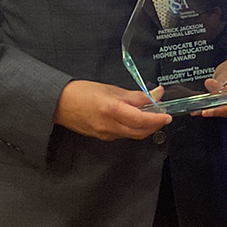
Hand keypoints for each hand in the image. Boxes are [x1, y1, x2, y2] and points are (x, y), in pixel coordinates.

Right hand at [54, 80, 170, 140]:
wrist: (59, 104)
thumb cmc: (82, 92)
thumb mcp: (110, 89)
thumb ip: (134, 95)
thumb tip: (155, 94)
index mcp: (111, 109)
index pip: (140, 119)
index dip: (156, 118)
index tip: (167, 115)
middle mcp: (109, 125)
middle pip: (139, 131)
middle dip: (154, 125)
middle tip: (163, 115)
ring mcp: (105, 134)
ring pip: (132, 135)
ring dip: (144, 127)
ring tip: (150, 115)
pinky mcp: (102, 137)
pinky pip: (122, 135)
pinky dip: (132, 128)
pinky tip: (133, 119)